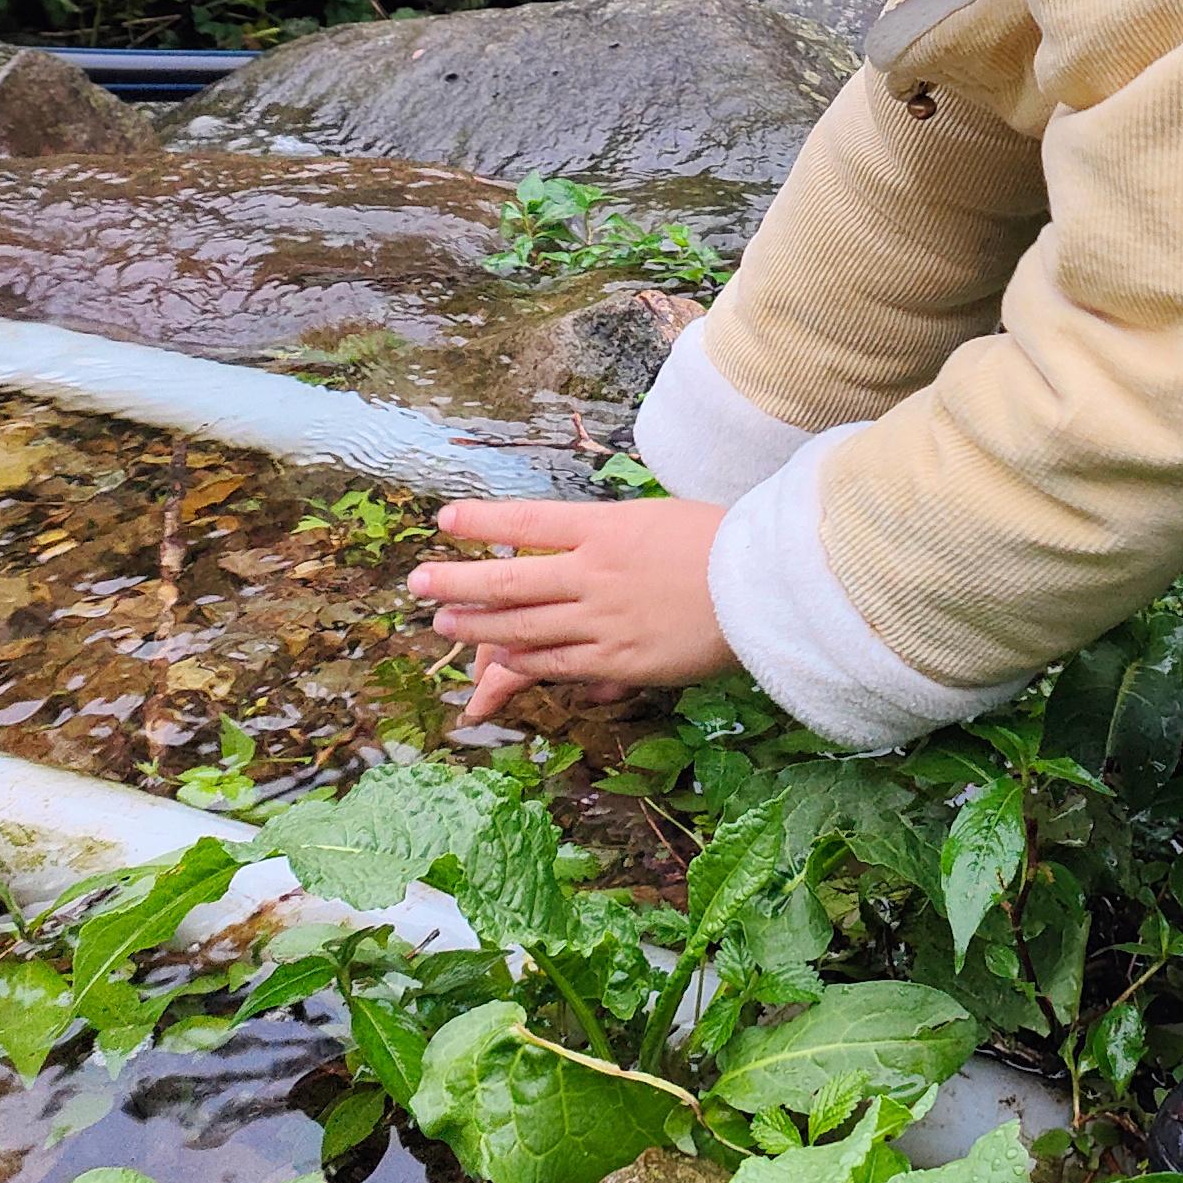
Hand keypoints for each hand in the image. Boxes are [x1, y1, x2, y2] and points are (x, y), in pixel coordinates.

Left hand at [411, 496, 731, 725]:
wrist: (763, 587)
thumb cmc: (720, 542)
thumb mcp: (657, 520)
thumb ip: (609, 536)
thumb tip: (571, 543)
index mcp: (605, 527)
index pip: (527, 519)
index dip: (481, 521)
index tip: (444, 519)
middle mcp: (594, 572)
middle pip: (510, 577)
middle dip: (458, 579)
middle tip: (419, 580)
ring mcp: (603, 619)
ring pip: (523, 625)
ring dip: (477, 625)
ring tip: (443, 623)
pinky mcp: (619, 660)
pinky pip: (558, 663)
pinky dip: (523, 660)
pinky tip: (498, 659)